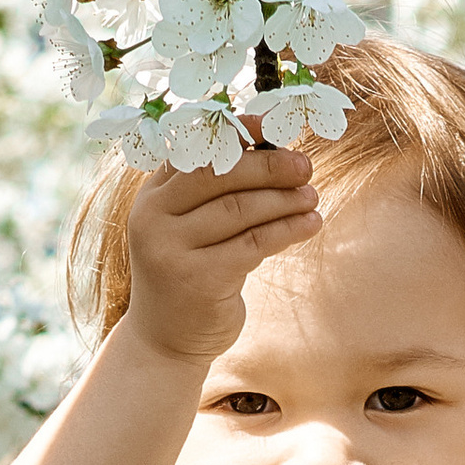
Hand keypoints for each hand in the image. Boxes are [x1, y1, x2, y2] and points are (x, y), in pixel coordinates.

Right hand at [115, 137, 318, 372]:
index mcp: (152, 194)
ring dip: (284, 199)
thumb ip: (214, 194)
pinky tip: (311, 224)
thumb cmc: (187, 274)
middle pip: (219, 175)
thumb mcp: (189, 228)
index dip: (236, 131)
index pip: (195, 149)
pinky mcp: (199, 279)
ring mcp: (172, 248)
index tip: (274, 124)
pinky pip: (254, 244)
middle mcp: (154, 216)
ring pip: (240, 209)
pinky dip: (287, 230)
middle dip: (268, 166)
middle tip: (305, 165)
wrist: (165, 341)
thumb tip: (273, 151)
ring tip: (313, 196)